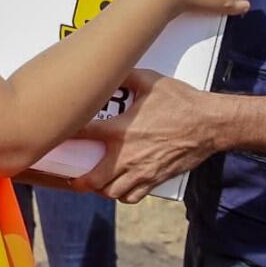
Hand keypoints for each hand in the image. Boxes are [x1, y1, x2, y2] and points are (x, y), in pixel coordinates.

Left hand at [73, 69, 217, 202]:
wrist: (210, 124)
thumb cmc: (181, 101)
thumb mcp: (151, 81)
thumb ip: (125, 76)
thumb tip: (110, 69)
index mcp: (121, 130)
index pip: (84, 134)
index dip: (66, 135)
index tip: (55, 135)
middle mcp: (127, 155)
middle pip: (92, 179)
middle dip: (78, 180)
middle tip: (71, 174)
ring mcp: (142, 171)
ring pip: (111, 192)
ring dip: (99, 188)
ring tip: (94, 179)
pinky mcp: (155, 180)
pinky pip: (131, 197)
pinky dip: (121, 194)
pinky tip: (119, 185)